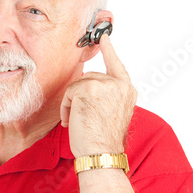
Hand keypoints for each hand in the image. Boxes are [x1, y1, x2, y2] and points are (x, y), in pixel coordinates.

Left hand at [60, 34, 136, 157]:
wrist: (101, 154)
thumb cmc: (103, 141)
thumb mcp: (112, 113)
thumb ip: (107, 96)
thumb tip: (89, 89)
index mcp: (127, 91)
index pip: (117, 65)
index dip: (109, 51)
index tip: (104, 38)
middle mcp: (119, 85)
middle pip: (90, 77)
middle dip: (80, 95)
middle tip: (79, 116)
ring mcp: (105, 85)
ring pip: (78, 84)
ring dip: (72, 103)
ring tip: (76, 122)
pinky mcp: (88, 89)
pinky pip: (69, 92)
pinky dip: (66, 107)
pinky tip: (71, 121)